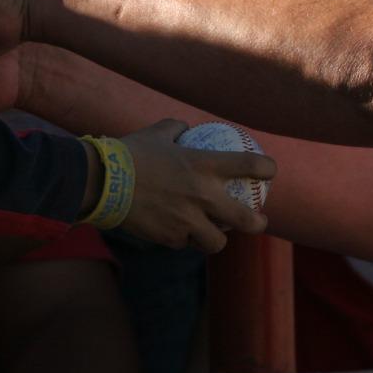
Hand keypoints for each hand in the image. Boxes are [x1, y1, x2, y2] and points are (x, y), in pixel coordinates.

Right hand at [118, 120, 275, 250]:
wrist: (102, 182)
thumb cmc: (130, 152)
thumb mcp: (159, 132)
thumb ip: (178, 130)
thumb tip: (186, 130)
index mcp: (204, 165)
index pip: (249, 165)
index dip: (267, 168)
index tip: (270, 171)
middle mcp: (202, 196)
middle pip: (244, 219)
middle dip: (258, 223)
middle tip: (260, 221)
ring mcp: (186, 221)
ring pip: (216, 242)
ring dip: (218, 238)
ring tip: (216, 234)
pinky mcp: (169, 238)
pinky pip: (184, 243)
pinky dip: (185, 238)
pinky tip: (180, 233)